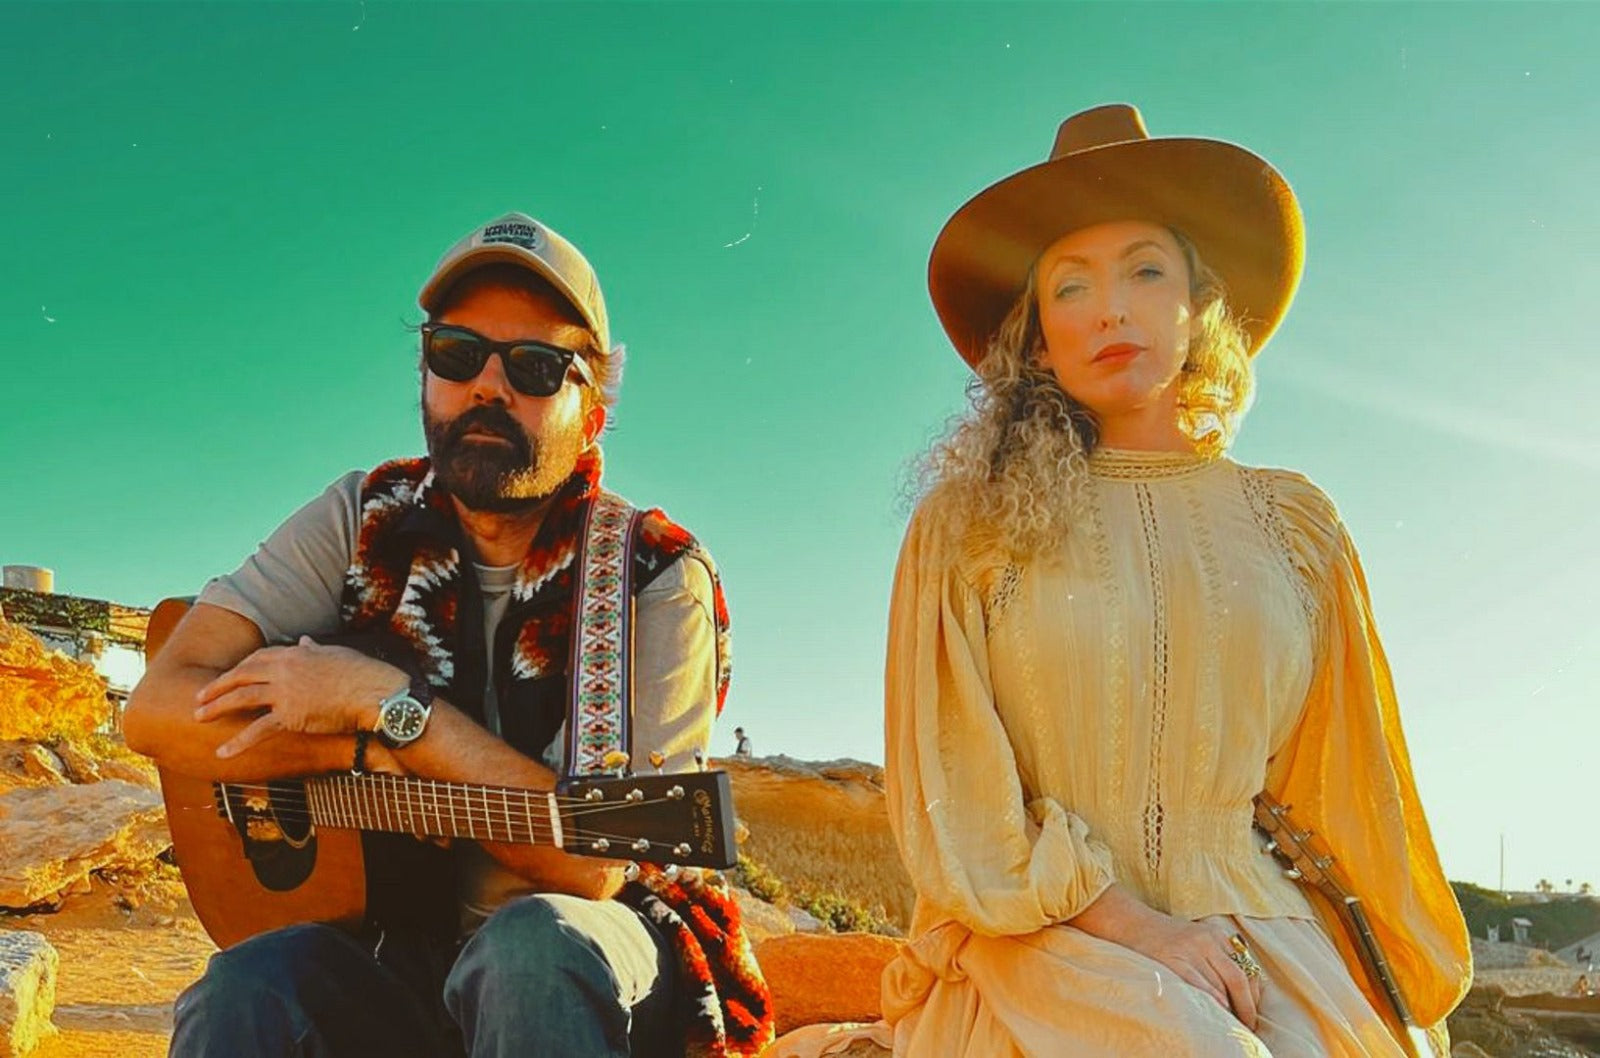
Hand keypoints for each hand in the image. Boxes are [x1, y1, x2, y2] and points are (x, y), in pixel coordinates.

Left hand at [195, 637, 406, 758]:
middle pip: (241, 675)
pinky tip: (222, 753)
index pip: (257, 658)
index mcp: (295, 653)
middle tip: (199, 697)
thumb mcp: (335, 653)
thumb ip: (314, 648)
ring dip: (216, 707)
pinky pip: (257, 730)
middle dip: (217, 686)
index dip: (239, 668)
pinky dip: (237, 742)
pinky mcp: (290, 716)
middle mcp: (284, 670)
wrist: (375, 693)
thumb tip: (304, 640)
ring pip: (241, 698)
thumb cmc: (362, 673)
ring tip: (198, 717)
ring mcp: (285, 693)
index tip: (228, 677)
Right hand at [1118, 913, 1262, 1030]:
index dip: (1254, 994)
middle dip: (1246, 1006)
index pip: (1246, 968)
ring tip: (1229, 1022)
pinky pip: (1196, 983)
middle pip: (1237, 978)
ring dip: (1227, 1007)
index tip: (1252, 1011)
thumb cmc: (1168, 937)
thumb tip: (1246, 991)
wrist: (1132, 922)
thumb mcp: (1198, 937)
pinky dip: (1210, 998)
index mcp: (1216, 934)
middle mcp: (1205, 940)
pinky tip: (1216, 1009)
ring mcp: (1188, 949)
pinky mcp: (1170, 959)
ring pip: (1218, 984)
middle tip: (1247, 1024)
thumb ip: (1220, 956)